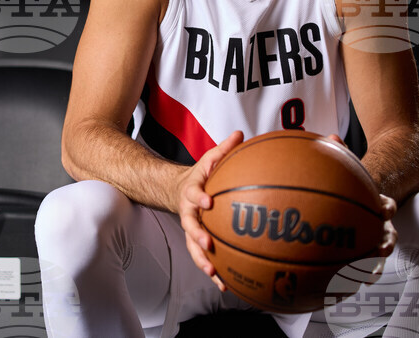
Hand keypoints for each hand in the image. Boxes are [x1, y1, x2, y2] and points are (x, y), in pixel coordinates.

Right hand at [175, 130, 244, 290]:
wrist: (178, 190)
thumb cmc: (201, 176)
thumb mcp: (209, 160)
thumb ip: (223, 149)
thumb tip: (240, 134)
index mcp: (192, 192)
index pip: (193, 193)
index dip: (199, 198)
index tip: (208, 202)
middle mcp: (188, 212)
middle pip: (189, 226)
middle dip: (197, 236)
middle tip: (208, 244)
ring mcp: (191, 228)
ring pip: (193, 247)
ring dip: (202, 260)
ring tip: (214, 274)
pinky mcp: (196, 241)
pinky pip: (203, 257)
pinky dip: (213, 272)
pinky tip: (225, 285)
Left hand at [326, 135, 397, 272]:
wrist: (393, 179)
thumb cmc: (365, 173)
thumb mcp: (356, 162)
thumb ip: (343, 152)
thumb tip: (330, 136)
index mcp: (379, 201)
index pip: (387, 205)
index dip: (386, 207)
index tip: (386, 208)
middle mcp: (381, 221)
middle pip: (388, 234)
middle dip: (384, 243)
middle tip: (380, 250)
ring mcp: (376, 234)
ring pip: (377, 252)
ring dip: (373, 265)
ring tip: (365, 278)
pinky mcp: (366, 244)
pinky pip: (360, 258)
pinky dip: (351, 269)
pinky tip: (336, 282)